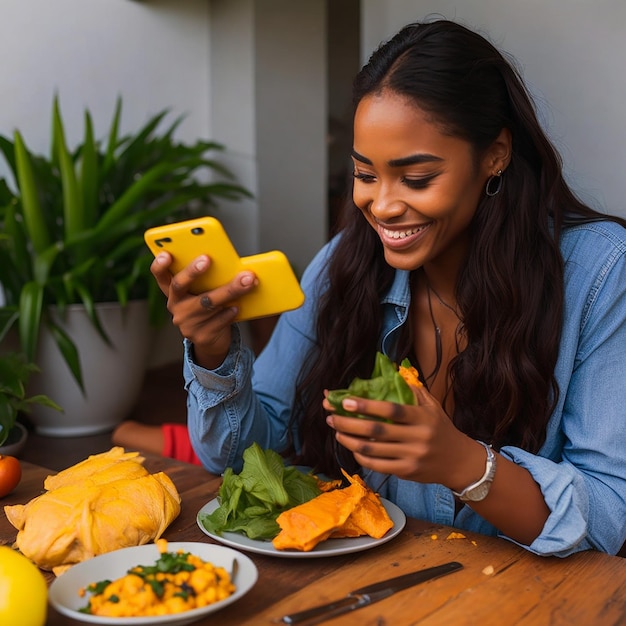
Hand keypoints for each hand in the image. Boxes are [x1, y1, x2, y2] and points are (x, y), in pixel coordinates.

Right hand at [150, 252, 257, 368]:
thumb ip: (208, 279)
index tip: (166, 254)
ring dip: (229, 290)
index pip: (160, 275)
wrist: (214, 341)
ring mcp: (186, 323)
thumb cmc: (211, 307)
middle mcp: (176, 306)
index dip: (160, 265)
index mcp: (174, 292)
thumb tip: (229, 262)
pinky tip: (238, 306)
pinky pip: (218, 320)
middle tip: (207, 259)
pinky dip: (230, 312)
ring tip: (247, 281)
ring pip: (207, 303)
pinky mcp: (201, 336)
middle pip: (180, 286)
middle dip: (193, 271)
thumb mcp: (204, 292)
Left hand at [323, 385, 475, 486]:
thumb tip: (389, 373)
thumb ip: (411, 390)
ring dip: (350, 440)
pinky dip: (361, 456)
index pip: (391, 410)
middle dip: (349, 423)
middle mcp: (417, 437)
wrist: (459, 461)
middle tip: (332, 417)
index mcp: (422, 417)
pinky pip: (378, 465)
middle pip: (376, 430)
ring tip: (337, 431)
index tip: (346, 401)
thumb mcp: (432, 406)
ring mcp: (411, 456)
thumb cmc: (441, 429)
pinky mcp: (406, 471)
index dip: (367, 405)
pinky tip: (352, 447)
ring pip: (373, 449)